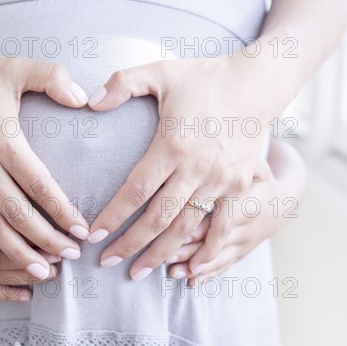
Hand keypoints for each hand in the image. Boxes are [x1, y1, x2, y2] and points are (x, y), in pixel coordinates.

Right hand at [0, 47, 90, 279]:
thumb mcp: (16, 68)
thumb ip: (53, 77)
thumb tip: (84, 98)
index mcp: (3, 140)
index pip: (40, 185)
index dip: (64, 211)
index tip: (82, 231)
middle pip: (19, 214)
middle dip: (48, 240)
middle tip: (72, 256)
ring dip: (18, 252)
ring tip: (42, 271)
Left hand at [87, 55, 284, 279]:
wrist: (257, 84)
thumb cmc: (203, 78)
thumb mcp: (159, 72)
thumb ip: (122, 83)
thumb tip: (89, 102)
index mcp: (173, 144)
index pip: (135, 189)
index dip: (112, 216)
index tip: (93, 235)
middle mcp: (197, 168)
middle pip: (158, 217)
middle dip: (129, 244)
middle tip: (105, 263)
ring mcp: (222, 180)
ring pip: (186, 227)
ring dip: (161, 254)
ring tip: (137, 273)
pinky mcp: (241, 186)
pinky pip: (222, 226)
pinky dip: (206, 251)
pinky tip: (190, 270)